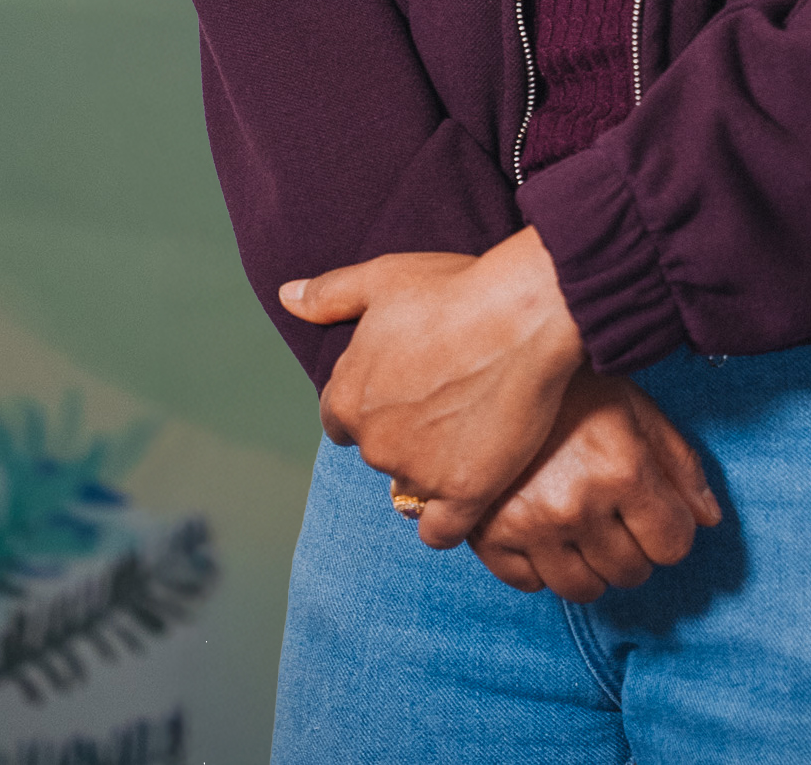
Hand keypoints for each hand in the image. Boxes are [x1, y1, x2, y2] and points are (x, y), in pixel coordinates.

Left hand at [279, 228, 585, 543]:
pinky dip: (449, 519)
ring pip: (411, 488)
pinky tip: (469, 491)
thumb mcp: (384, 278)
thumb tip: (288, 297)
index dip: (372, 402)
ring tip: (468, 433)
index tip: (406, 386)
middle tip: (444, 401)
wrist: (522, 315)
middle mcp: (373, 442)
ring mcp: (417, 472)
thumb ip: (330, 295)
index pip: (340, 420)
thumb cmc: (455, 290)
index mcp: (348, 396)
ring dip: (430, 468)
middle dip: (403, 432)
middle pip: (378, 452)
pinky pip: (440, 531)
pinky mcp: (463, 493)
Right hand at [469, 367, 721, 600]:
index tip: (656, 510)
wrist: (489, 360)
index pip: (673, 544)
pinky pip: (530, 585)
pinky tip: (543, 527)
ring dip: (592, 563)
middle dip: (634, 546)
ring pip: (583, 589)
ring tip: (582, 523)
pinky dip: (541, 566)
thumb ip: (679, 464)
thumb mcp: (636, 407)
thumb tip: (709, 519)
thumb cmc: (571, 382)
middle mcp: (576, 505)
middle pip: (631, 572)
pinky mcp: (488, 536)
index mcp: (620, 469)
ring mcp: (528, 525)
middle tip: (616, 511)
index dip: (671, 527)